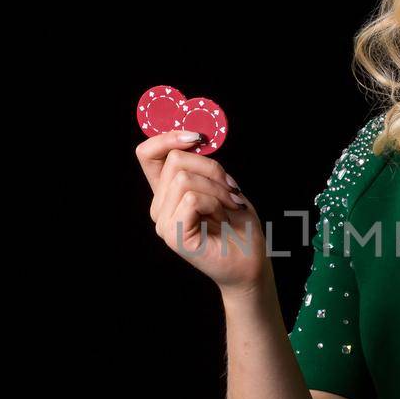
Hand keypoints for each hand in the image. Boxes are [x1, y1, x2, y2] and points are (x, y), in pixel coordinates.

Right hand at [136, 130, 268, 293]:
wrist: (251, 260)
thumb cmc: (239, 224)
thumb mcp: (222, 184)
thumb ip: (202, 165)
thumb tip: (194, 137)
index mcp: (167, 192)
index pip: (148, 154)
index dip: (167, 138)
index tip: (197, 137)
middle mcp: (159, 206)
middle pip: (175, 160)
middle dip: (212, 169)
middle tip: (230, 192)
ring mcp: (163, 222)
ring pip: (184, 178)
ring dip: (217, 189)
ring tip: (227, 208)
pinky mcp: (173, 234)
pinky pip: (192, 198)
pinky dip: (215, 203)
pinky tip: (221, 218)